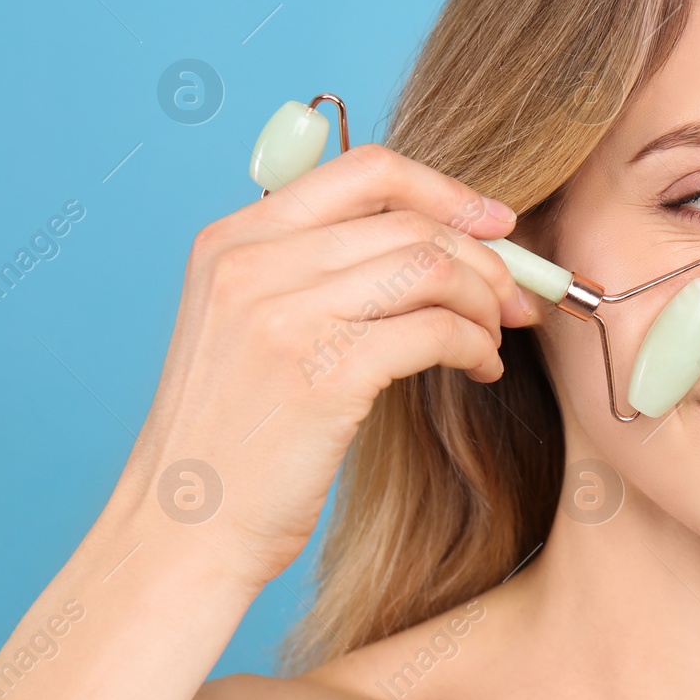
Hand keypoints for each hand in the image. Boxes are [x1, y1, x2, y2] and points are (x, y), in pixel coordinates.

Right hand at [117, 142, 534, 588]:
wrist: (182, 529)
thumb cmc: (235, 437)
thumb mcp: (249, 326)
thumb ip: (316, 271)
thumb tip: (438, 240)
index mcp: (234, 239)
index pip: (366, 169)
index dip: (448, 192)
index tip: (498, 225)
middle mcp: (253, 263)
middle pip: (412, 221)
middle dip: (486, 259)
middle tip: (517, 300)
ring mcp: (283, 315)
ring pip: (432, 268)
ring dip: (485, 302)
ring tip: (494, 340)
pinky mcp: (324, 373)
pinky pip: (437, 330)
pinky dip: (477, 345)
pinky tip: (481, 369)